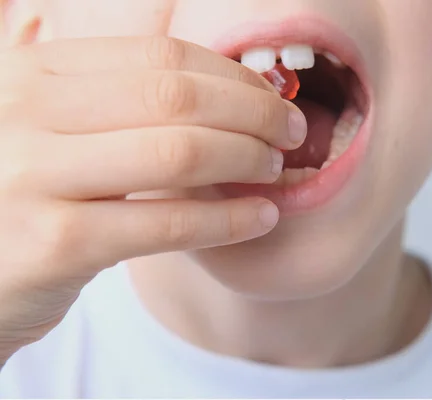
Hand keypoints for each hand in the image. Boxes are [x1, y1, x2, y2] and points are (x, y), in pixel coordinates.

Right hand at [0, 36, 305, 362]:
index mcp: (34, 73)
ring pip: (177, 152)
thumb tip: (213, 82)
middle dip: (252, 112)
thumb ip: (102, 98)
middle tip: (289, 131)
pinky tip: (260, 217)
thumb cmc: (20, 199)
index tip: (269, 95)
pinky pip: (166, 224)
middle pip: (176, 97)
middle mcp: (26, 112)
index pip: (160, 56)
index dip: (231, 74)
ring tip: (275, 169)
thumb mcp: (46, 130)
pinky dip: (227, 218)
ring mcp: (34, 176)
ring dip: (245, 158)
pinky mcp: (54, 244)